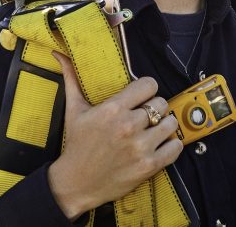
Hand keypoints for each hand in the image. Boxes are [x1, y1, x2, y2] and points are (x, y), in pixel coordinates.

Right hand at [48, 51, 182, 220]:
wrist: (76, 182)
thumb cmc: (76, 144)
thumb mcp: (73, 109)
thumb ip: (71, 79)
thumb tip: (59, 54)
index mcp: (112, 109)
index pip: (148, 85)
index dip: (147, 88)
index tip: (142, 95)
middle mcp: (128, 126)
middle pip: (161, 103)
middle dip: (155, 107)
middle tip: (147, 114)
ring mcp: (140, 147)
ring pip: (171, 123)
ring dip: (165, 125)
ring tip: (155, 128)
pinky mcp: (148, 166)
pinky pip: (175, 148)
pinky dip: (173, 144)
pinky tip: (162, 143)